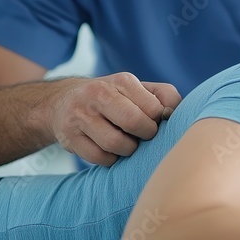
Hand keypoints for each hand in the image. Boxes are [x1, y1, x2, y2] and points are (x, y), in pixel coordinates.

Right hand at [46, 73, 181, 165]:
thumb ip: (164, 96)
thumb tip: (176, 113)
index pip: (153, 107)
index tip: (155, 123)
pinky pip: (100, 158)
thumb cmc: (113, 99)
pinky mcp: (70, 138)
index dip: (158, 121)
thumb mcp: (137, 89)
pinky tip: (111, 151)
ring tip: (128, 143)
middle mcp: (98, 94)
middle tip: (144, 136)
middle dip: (145, 135)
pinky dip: (111, 159)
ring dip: (128, 150)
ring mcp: (81, 116)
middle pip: (133, 122)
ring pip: (115, 143)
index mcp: (122, 81)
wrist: (63, 102)